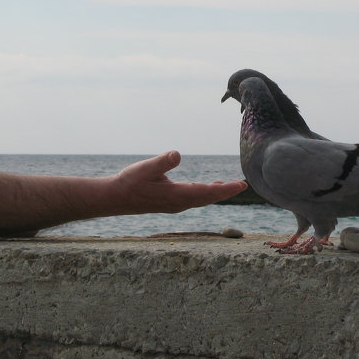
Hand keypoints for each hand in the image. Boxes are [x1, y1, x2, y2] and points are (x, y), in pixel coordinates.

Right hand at [109, 151, 246, 214]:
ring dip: (216, 193)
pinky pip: (194, 199)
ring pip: (201, 199)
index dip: (225, 190)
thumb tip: (177, 154)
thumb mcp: (145, 168)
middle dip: (226, 191)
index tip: (241, 185)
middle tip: (243, 185)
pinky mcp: (171, 202)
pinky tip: (208, 188)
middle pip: (208, 198)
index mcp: (176, 195)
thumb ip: (162, 162)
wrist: (116, 198)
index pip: (207, 193)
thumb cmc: (129, 182)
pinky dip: (205, 193)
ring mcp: (175, 204)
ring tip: (231, 186)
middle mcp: (179, 203)